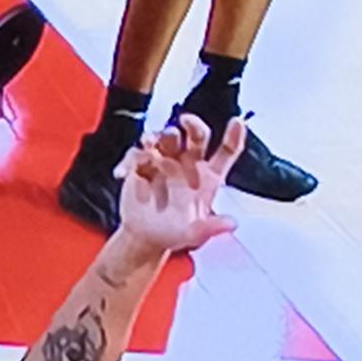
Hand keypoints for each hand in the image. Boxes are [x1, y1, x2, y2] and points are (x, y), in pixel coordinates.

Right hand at [115, 114, 242, 255]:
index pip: (226, 151)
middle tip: (186, 121)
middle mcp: (188, 163)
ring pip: (165, 137)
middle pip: (195, 134)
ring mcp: (165, 161)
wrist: (147, 239)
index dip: (234, 135)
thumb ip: (212, 227)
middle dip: (192, 124)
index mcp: (208, 175)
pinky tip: (123, 173)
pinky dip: (129, 160)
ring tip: (149, 144)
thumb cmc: (176, 232)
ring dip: (158, 136)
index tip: (237, 122)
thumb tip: (232, 223)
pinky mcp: (142, 166)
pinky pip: (135, 154)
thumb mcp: (196, 234)